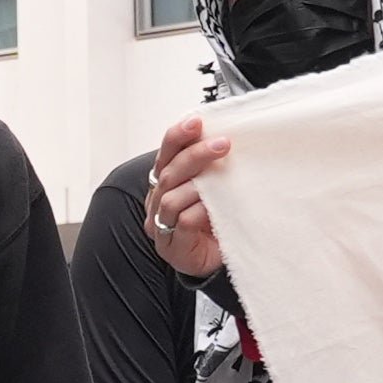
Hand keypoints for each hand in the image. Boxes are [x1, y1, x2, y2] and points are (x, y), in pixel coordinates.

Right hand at [145, 111, 228, 278]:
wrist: (213, 261)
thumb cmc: (211, 222)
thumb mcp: (212, 189)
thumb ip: (210, 168)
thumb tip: (225, 138)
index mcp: (165, 182)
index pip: (166, 153)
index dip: (178, 136)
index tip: (196, 121)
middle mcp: (158, 201)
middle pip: (169, 172)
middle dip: (195, 155)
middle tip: (222, 144)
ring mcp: (162, 225)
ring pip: (171, 197)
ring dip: (197, 184)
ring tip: (221, 175)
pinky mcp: (173, 246)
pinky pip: (183, 222)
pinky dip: (198, 210)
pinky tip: (213, 207)